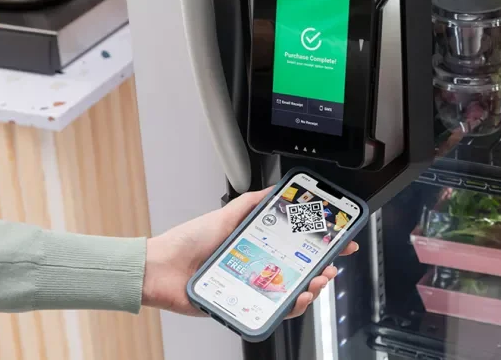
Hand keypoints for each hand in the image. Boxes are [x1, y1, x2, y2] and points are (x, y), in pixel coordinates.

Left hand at [141, 188, 358, 317]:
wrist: (161, 270)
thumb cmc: (188, 242)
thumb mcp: (225, 214)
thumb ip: (251, 203)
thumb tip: (276, 190)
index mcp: (256, 244)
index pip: (295, 243)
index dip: (320, 242)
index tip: (340, 239)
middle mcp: (258, 266)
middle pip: (300, 270)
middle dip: (322, 267)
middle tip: (330, 263)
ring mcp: (254, 287)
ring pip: (293, 291)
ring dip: (311, 287)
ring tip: (315, 281)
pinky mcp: (245, 306)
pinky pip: (275, 310)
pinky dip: (292, 306)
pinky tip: (297, 297)